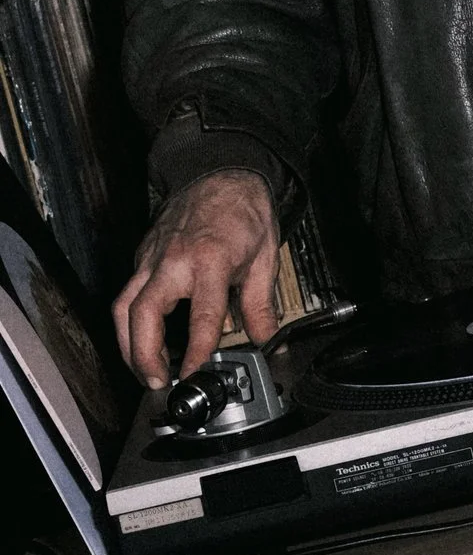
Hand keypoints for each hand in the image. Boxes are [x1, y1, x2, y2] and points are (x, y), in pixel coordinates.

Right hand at [114, 170, 282, 388]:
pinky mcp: (143, 256)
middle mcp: (174, 260)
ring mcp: (152, 257)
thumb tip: (264, 339)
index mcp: (210, 260)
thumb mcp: (265, 257)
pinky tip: (143, 338)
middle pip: (143, 313)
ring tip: (143, 370)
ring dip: (128, 344)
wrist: (222, 172)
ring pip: (124, 306)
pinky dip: (129, 321)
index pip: (202, 315)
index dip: (197, 350)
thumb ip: (261, 303)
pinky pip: (128, 293)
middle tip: (155, 381)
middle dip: (143, 354)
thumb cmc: (243, 211)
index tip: (192, 373)